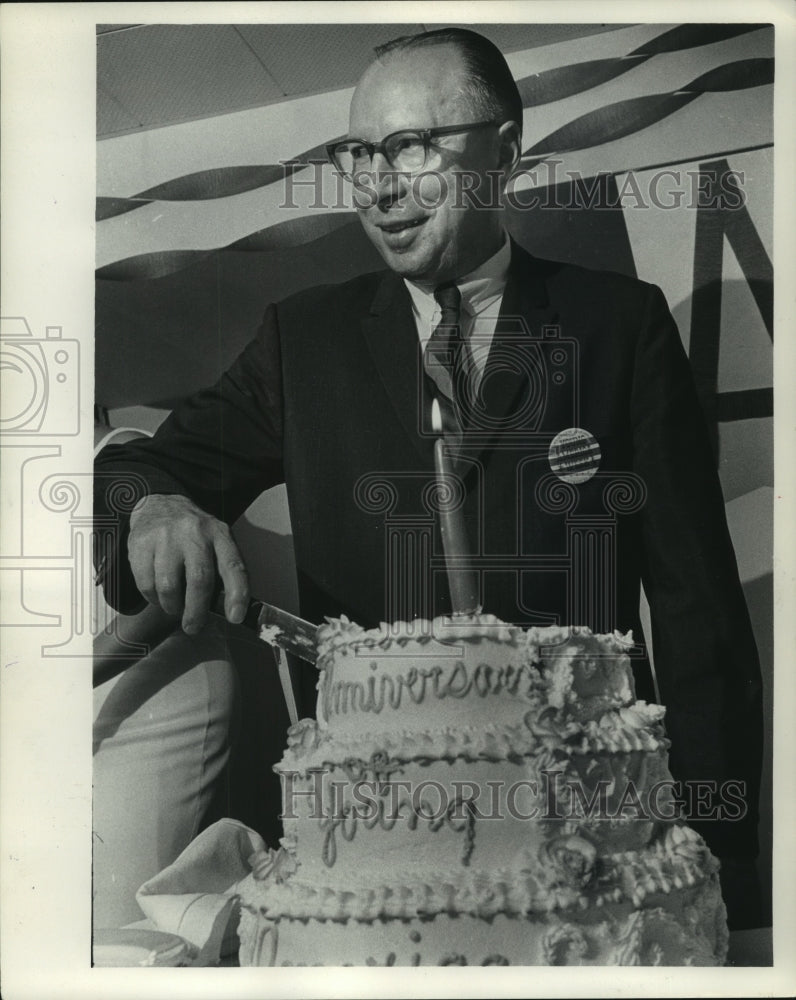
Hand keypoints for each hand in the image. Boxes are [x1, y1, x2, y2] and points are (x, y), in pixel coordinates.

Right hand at [127, 494, 248, 633]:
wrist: (161, 504)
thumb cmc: (194, 534)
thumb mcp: (216, 541)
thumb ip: (223, 571)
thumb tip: (228, 611)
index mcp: (219, 534)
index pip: (233, 565)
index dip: (237, 594)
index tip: (235, 617)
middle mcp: (194, 532)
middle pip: (199, 580)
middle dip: (196, 612)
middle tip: (193, 626)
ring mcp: (166, 536)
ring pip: (169, 586)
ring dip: (172, 605)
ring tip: (174, 606)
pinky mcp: (141, 543)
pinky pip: (146, 583)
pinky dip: (152, 597)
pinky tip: (157, 594)